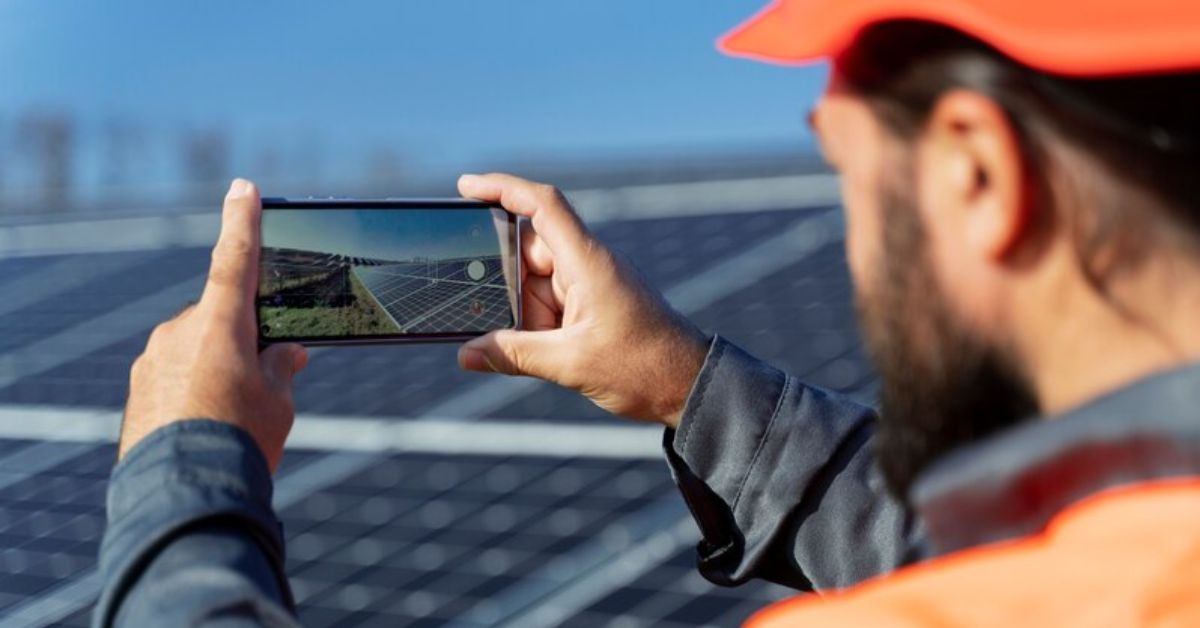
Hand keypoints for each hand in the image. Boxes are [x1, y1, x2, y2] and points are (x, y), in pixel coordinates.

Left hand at [120, 179, 307, 471]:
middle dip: (245, 339)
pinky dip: (193, 392)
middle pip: (222, 318)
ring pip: (196, 349)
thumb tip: (286, 353)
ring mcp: (153, 360)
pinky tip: (206, 427)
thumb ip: (282, 366)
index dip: (242, 221)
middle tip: (269, 380)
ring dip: (218, 369)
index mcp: (220, 323)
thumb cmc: (240, 439)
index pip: (236, 259)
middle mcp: (180, 331)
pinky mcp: (139, 390)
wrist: (183, 494)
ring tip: (234, 419)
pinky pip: (173, 376)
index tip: (243, 187)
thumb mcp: (279, 401)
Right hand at [456, 173, 707, 427]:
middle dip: (502, 284)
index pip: (542, 206)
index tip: (465, 187)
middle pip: (527, 253)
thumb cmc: (644, 366)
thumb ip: (515, 355)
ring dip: (521, 314)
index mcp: (588, 262)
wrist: (688, 385)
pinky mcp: (591, 306)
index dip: (502, 188)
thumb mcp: (571, 364)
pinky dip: (534, 325)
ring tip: (521, 345)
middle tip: (479, 311)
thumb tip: (468, 354)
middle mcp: (587, 265)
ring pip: (534, 285)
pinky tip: (527, 350)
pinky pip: (549, 304)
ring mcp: (590, 285)